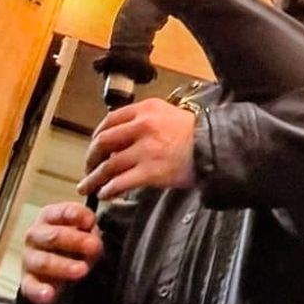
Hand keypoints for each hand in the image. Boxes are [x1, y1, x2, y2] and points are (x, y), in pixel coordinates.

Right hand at [19, 202, 103, 303]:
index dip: (77, 215)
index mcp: (49, 217)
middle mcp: (35, 235)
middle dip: (75, 241)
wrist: (53, 270)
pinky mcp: (27, 282)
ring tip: (82, 270)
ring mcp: (29, 259)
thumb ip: (89, 232)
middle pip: (53, 236)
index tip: (91, 222)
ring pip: (43, 262)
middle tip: (94, 246)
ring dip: (64, 266)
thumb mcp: (82, 233)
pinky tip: (50, 294)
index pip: (61, 212)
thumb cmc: (71, 244)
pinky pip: (30, 287)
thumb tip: (95, 238)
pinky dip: (39, 292)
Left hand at [78, 98, 198, 200]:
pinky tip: (105, 193)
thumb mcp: (168, 113)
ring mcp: (146, 150)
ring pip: (109, 165)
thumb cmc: (195, 133)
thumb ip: (144, 120)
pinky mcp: (151, 171)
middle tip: (88, 166)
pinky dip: (109, 189)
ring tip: (88, 186)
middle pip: (104, 142)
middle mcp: (142, 127)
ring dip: (94, 178)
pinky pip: (121, 182)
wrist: (215, 147)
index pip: (110, 120)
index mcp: (145, 110)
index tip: (94, 145)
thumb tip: (122, 135)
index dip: (97, 135)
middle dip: (91, 157)